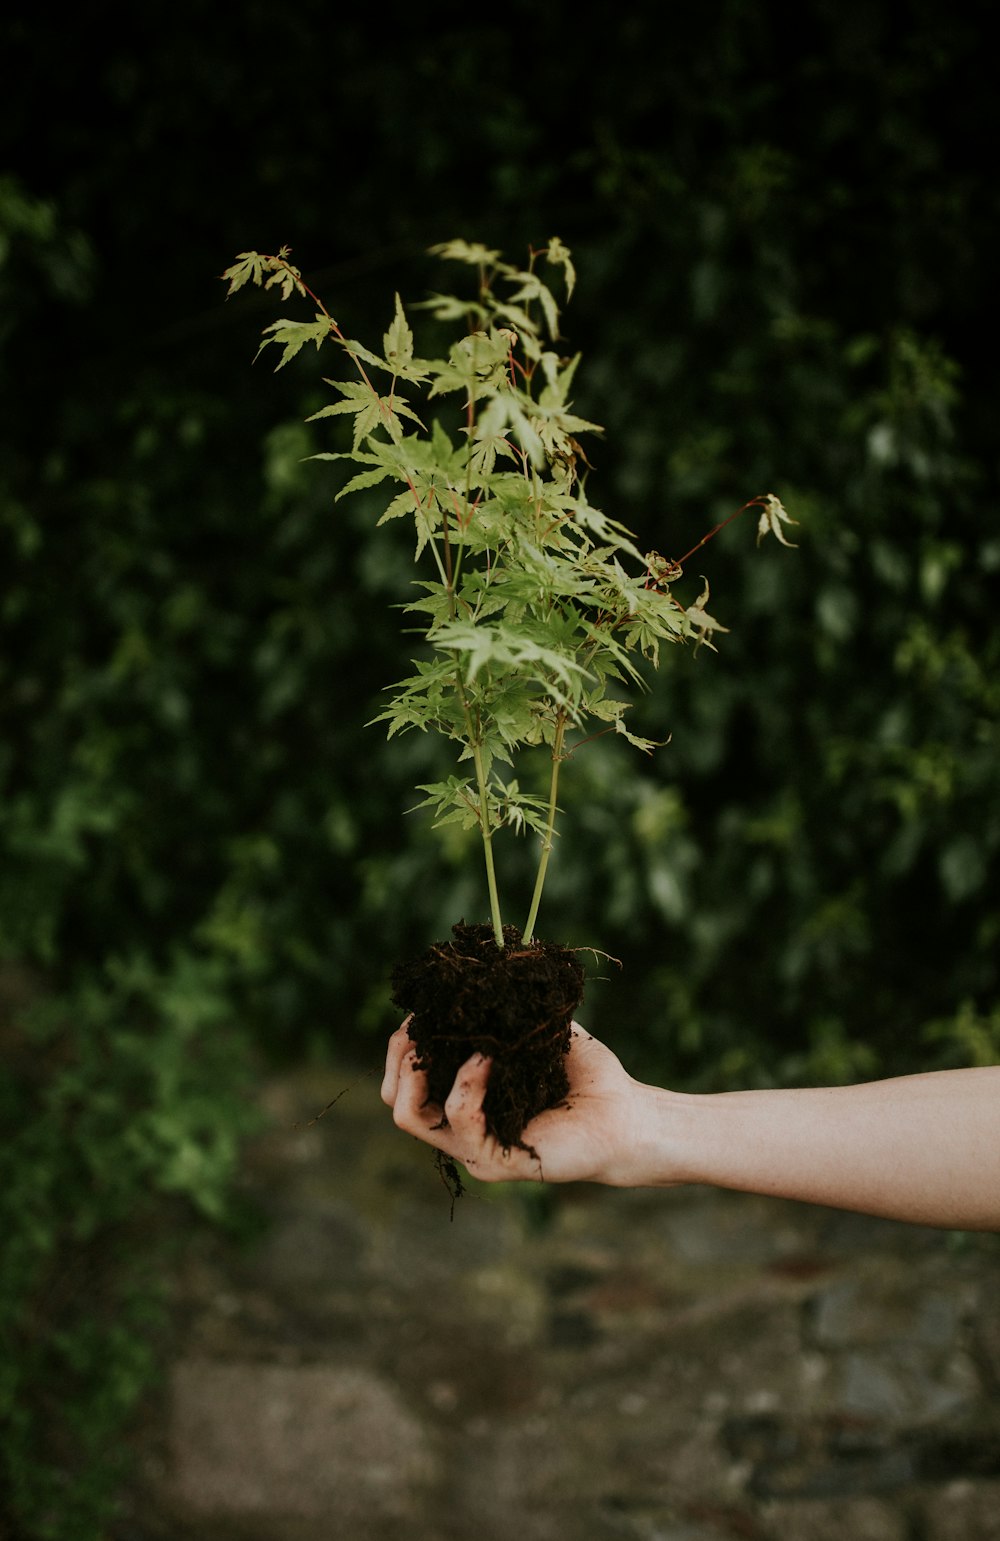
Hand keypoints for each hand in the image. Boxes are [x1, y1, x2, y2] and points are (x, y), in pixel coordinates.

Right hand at [381, 1020, 656, 1184]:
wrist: (625, 1114)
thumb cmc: (584, 1074)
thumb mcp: (534, 1030)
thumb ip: (503, 1008)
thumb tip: (476, 964)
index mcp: (462, 1098)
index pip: (404, 1078)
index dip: (403, 1040)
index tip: (422, 1006)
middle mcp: (459, 1128)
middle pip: (395, 1098)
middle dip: (398, 1055)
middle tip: (420, 1024)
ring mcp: (473, 1149)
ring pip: (410, 1116)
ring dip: (422, 1069)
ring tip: (452, 1038)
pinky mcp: (496, 1162)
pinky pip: (461, 1121)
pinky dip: (467, 1083)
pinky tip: (488, 1057)